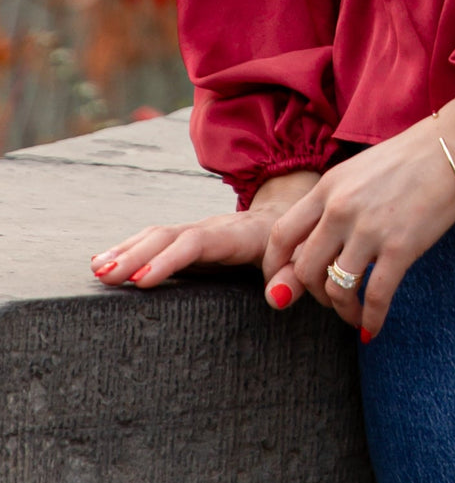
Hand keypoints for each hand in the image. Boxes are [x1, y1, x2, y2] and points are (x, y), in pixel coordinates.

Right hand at [89, 169, 319, 302]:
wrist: (290, 214)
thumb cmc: (293, 245)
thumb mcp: (299, 257)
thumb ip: (292, 276)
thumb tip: (277, 298)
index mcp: (240, 234)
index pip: (201, 242)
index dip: (171, 259)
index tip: (142, 279)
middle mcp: (214, 228)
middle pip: (170, 236)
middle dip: (137, 254)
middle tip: (106, 276)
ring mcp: (198, 232)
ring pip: (157, 235)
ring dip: (126, 250)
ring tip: (98, 270)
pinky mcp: (188, 240)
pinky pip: (155, 241)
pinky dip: (128, 249)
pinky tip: (104, 263)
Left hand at [264, 95, 454, 340]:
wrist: (454, 145)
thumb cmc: (409, 157)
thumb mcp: (358, 172)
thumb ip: (333, 204)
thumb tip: (315, 245)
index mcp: (327, 187)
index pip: (280, 235)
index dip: (275, 268)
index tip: (284, 286)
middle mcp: (340, 209)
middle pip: (304, 269)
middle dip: (312, 294)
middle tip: (329, 299)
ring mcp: (369, 229)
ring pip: (335, 289)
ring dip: (342, 310)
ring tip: (354, 314)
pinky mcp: (400, 247)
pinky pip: (375, 297)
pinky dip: (370, 320)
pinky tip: (372, 329)